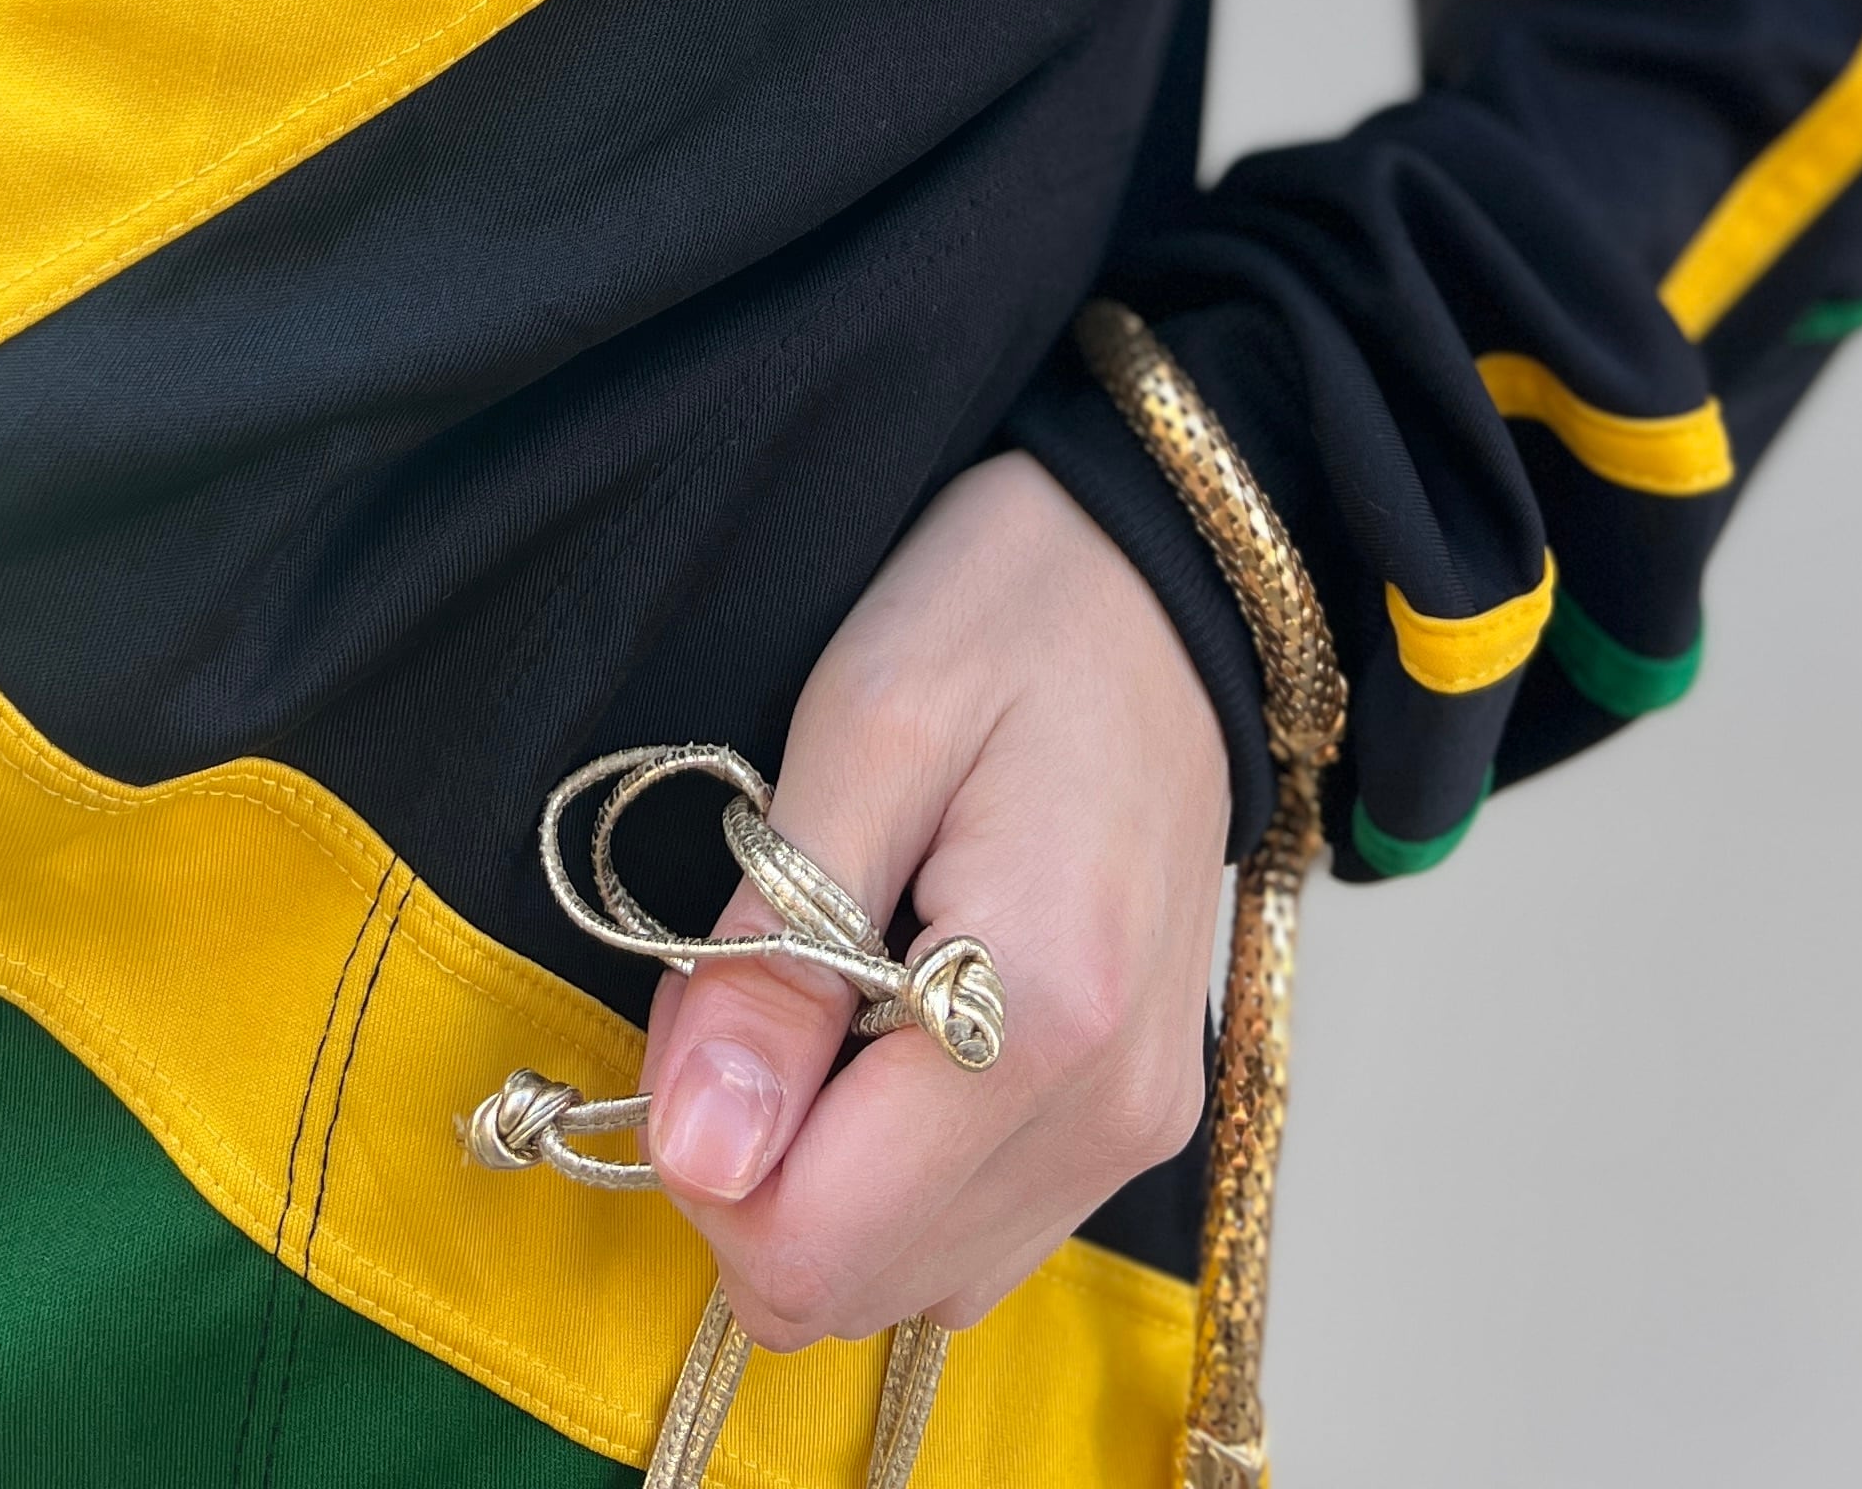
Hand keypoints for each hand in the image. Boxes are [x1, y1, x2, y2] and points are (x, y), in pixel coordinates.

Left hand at [638, 451, 1228, 1347]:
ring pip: (909, 1279)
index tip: (703, 987)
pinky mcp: (1137, 1118)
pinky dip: (893, 1165)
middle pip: (851, 1286)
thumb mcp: (862, 730)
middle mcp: (1107, 1109)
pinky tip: (883, 1019)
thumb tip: (695, 1149)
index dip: (700, 1146)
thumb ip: (772, 949)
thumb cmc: (1011, 609)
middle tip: (750, 970)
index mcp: (1040, 1009)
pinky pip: (975, 1232)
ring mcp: (1136, 1126)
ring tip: (822, 976)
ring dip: (817, 1169)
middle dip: (747, 1160)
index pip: (809, 1243)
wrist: (1167, 576)